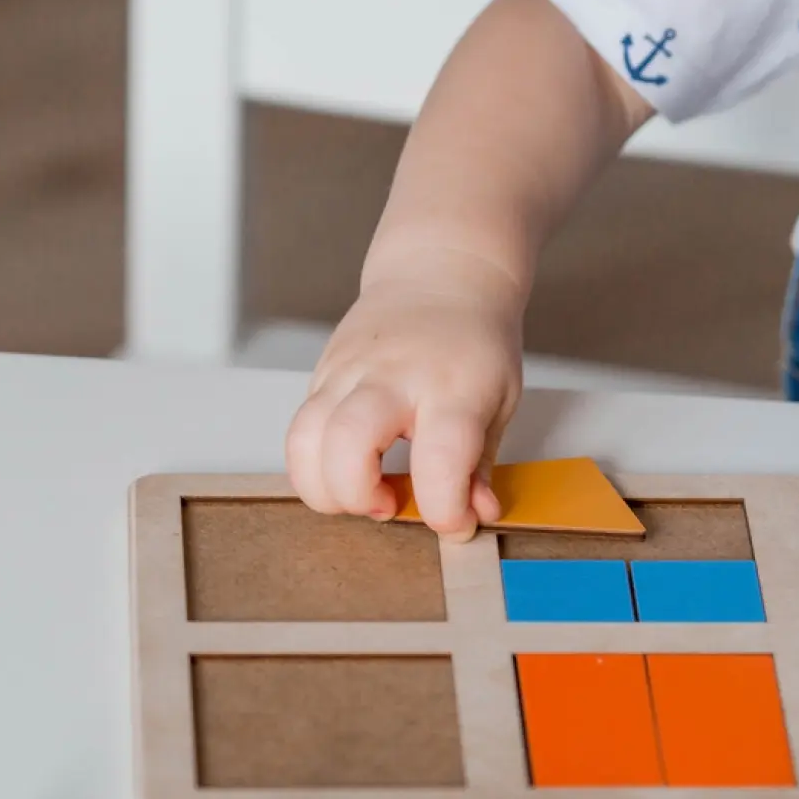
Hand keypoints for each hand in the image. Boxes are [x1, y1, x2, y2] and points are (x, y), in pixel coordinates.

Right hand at [285, 278, 521, 540]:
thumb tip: (474, 516)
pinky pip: (299, 432)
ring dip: (324, 488)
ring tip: (362, 492)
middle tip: (388, 504)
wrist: (440, 274)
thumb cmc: (474, 341)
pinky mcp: (321, 375)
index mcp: (452, 386)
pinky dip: (314, 466)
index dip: (444, 509)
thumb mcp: (499, 401)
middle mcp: (394, 376)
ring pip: (304, 439)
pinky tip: (348, 470)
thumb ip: (480, 465)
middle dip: (359, 495)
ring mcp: (348, 372)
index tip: (453, 523)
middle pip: (347, 442)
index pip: (440, 459)